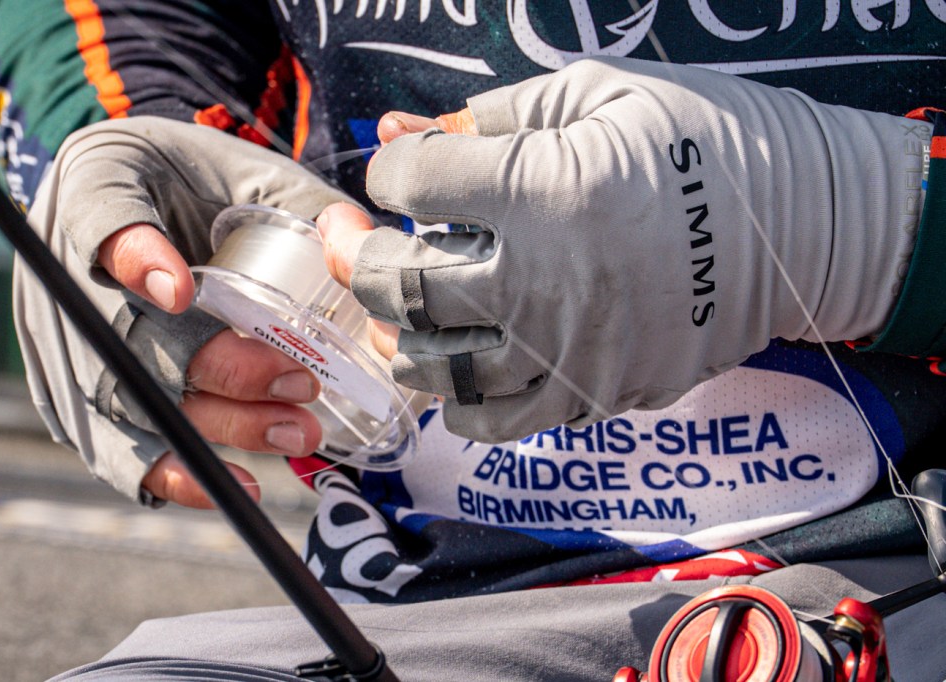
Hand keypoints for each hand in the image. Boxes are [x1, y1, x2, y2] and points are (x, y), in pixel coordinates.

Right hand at [17, 116, 349, 505]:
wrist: (144, 199)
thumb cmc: (190, 177)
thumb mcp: (234, 162)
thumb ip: (287, 196)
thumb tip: (349, 238)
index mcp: (94, 193)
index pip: (97, 221)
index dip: (134, 259)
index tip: (181, 291)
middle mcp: (71, 275)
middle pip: (133, 340)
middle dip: (223, 367)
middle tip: (298, 378)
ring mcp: (74, 344)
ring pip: (137, 401)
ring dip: (220, 423)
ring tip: (297, 431)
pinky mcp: (89, 395)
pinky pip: (118, 449)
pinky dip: (176, 475)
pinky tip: (239, 483)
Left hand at [329, 58, 928, 442]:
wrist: (808, 227)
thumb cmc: (711, 144)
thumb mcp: (604, 94)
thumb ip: (494, 114)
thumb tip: (402, 133)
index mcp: (545, 191)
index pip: (413, 184)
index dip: (395, 169)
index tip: (411, 168)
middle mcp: (544, 282)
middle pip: (400, 282)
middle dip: (362, 254)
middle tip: (363, 236)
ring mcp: (566, 352)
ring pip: (434, 365)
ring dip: (400, 330)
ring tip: (406, 303)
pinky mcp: (594, 395)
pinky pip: (495, 422)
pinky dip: (457, 399)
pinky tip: (458, 366)